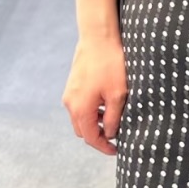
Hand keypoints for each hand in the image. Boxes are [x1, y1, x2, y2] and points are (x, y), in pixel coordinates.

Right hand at [62, 31, 125, 155]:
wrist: (98, 37)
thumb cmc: (111, 65)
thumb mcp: (118, 94)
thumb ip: (114, 118)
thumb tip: (111, 134)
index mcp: (81, 109)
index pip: (90, 138)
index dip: (104, 147)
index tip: (117, 151)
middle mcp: (70, 104)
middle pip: (83, 130)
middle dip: (98, 137)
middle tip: (116, 137)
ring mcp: (69, 94)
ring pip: (80, 118)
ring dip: (95, 123)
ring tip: (114, 120)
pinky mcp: (72, 85)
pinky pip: (79, 106)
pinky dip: (91, 112)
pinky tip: (106, 105)